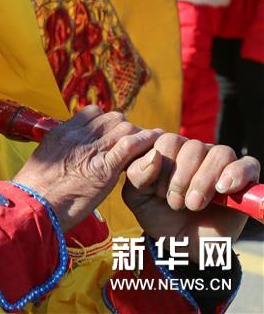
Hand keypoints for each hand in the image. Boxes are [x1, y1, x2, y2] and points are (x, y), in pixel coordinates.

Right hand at [12, 105, 160, 231]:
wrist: (34, 206)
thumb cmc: (36, 193)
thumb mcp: (44, 162)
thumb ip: (60, 153)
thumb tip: (67, 156)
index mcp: (61, 132)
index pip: (93, 113)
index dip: (107, 122)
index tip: (113, 135)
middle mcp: (77, 136)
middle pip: (112, 118)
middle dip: (125, 128)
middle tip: (133, 143)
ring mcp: (91, 150)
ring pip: (124, 127)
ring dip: (138, 135)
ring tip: (147, 146)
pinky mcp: (104, 168)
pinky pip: (131, 145)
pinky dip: (145, 141)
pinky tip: (155, 142)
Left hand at [123, 134, 259, 261]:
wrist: (183, 244)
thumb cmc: (158, 215)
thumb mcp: (137, 197)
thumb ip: (137, 174)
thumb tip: (154, 155)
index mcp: (168, 151)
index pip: (167, 140)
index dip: (161, 167)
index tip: (156, 193)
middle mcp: (194, 152)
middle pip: (192, 146)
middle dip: (180, 179)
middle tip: (175, 204)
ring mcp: (220, 164)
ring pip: (219, 153)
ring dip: (203, 181)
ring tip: (193, 205)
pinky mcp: (244, 179)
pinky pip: (247, 164)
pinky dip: (236, 174)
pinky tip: (222, 189)